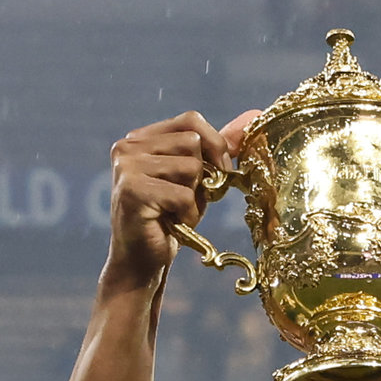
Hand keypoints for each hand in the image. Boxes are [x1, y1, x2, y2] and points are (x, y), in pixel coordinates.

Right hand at [99, 113, 225, 289]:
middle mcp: (128, 147)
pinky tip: (171, 225)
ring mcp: (127, 167)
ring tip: (175, 213)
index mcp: (140, 138)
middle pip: (193, 142)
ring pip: (191, 166)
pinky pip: (183, 194)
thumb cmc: (169, 220)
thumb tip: (253, 116)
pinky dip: (187, 215)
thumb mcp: (195, 180)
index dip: (215, 144)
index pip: (190, 120)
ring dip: (194, 198)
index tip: (220, 171)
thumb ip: (215, 149)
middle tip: (186, 200)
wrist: (141, 263)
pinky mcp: (132, 191)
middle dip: (202, 175)